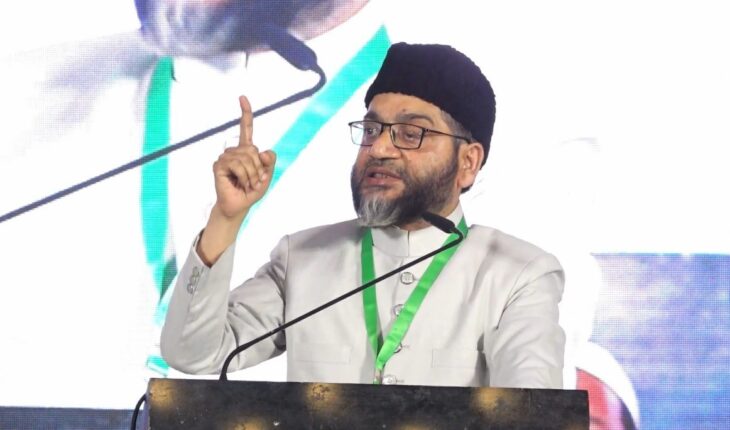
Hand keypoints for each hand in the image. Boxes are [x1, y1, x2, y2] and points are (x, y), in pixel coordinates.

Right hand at [212, 96, 276, 219]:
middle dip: (259, 167)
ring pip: (246, 157)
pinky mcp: (218, 165)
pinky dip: (244, 176)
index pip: (246, 128)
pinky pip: (237, 165)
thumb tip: (264, 151)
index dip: (245, 114)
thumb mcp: (267, 176)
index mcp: (246, 150)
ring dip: (252, 174)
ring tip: (248, 184)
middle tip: (256, 181)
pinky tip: (240, 183)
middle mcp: (234, 151)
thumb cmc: (252, 191)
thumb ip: (270, 162)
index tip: (242, 98)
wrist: (239, 206)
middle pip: (253, 149)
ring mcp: (225, 157)